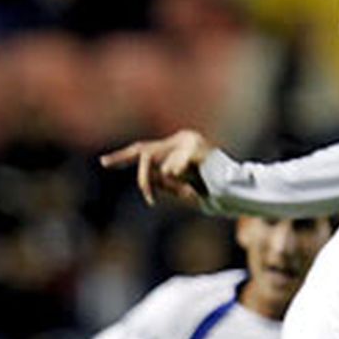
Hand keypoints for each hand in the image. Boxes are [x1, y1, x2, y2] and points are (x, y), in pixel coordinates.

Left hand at [100, 130, 214, 205]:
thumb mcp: (178, 187)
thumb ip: (163, 181)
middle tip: (150, 200)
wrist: (235, 191)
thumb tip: (149, 180)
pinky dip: (181, 182)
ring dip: (174, 186)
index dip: (122, 157)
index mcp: (175, 145)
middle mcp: (181, 139)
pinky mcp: (198, 150)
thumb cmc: (209, 191)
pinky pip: (174, 170)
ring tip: (192, 189)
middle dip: (144, 179)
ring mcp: (190, 141)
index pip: (143, 149)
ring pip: (162, 168)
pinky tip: (194, 184)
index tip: (103, 163)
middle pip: (145, 155)